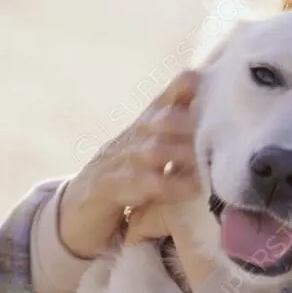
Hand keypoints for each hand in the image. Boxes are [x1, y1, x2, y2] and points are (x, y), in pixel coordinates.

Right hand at [59, 71, 201, 258]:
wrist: (74, 215)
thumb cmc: (122, 185)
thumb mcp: (150, 161)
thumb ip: (177, 144)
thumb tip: (216, 132)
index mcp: (139, 131)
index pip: (160, 103)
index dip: (178, 89)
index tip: (199, 77)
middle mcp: (127, 141)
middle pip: (158, 121)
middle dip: (186, 121)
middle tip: (217, 126)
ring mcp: (112, 164)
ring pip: (151, 150)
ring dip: (182, 152)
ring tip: (209, 159)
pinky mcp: (104, 190)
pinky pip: (137, 184)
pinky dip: (167, 185)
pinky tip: (192, 187)